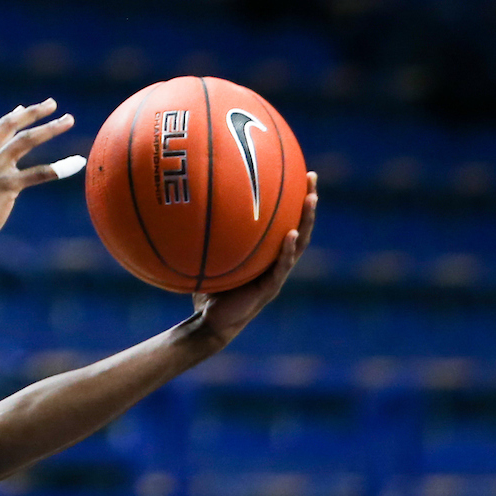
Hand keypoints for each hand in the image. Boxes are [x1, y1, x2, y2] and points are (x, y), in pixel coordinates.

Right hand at [0, 99, 76, 253]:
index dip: (8, 118)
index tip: (21, 109)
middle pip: (9, 125)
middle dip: (32, 112)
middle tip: (51, 103)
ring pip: (26, 140)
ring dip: (50, 128)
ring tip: (69, 120)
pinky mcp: (7, 185)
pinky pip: (39, 173)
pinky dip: (59, 168)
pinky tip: (76, 163)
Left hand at [190, 172, 318, 346]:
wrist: (210, 323)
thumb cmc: (208, 289)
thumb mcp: (207, 256)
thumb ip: (204, 235)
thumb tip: (184, 202)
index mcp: (266, 253)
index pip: (283, 220)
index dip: (292, 198)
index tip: (295, 171)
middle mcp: (275, 261)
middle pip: (299, 225)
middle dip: (307, 200)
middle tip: (312, 177)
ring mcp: (276, 275)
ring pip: (298, 244)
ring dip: (306, 221)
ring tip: (311, 199)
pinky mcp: (269, 289)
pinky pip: (280, 267)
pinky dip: (286, 250)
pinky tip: (290, 233)